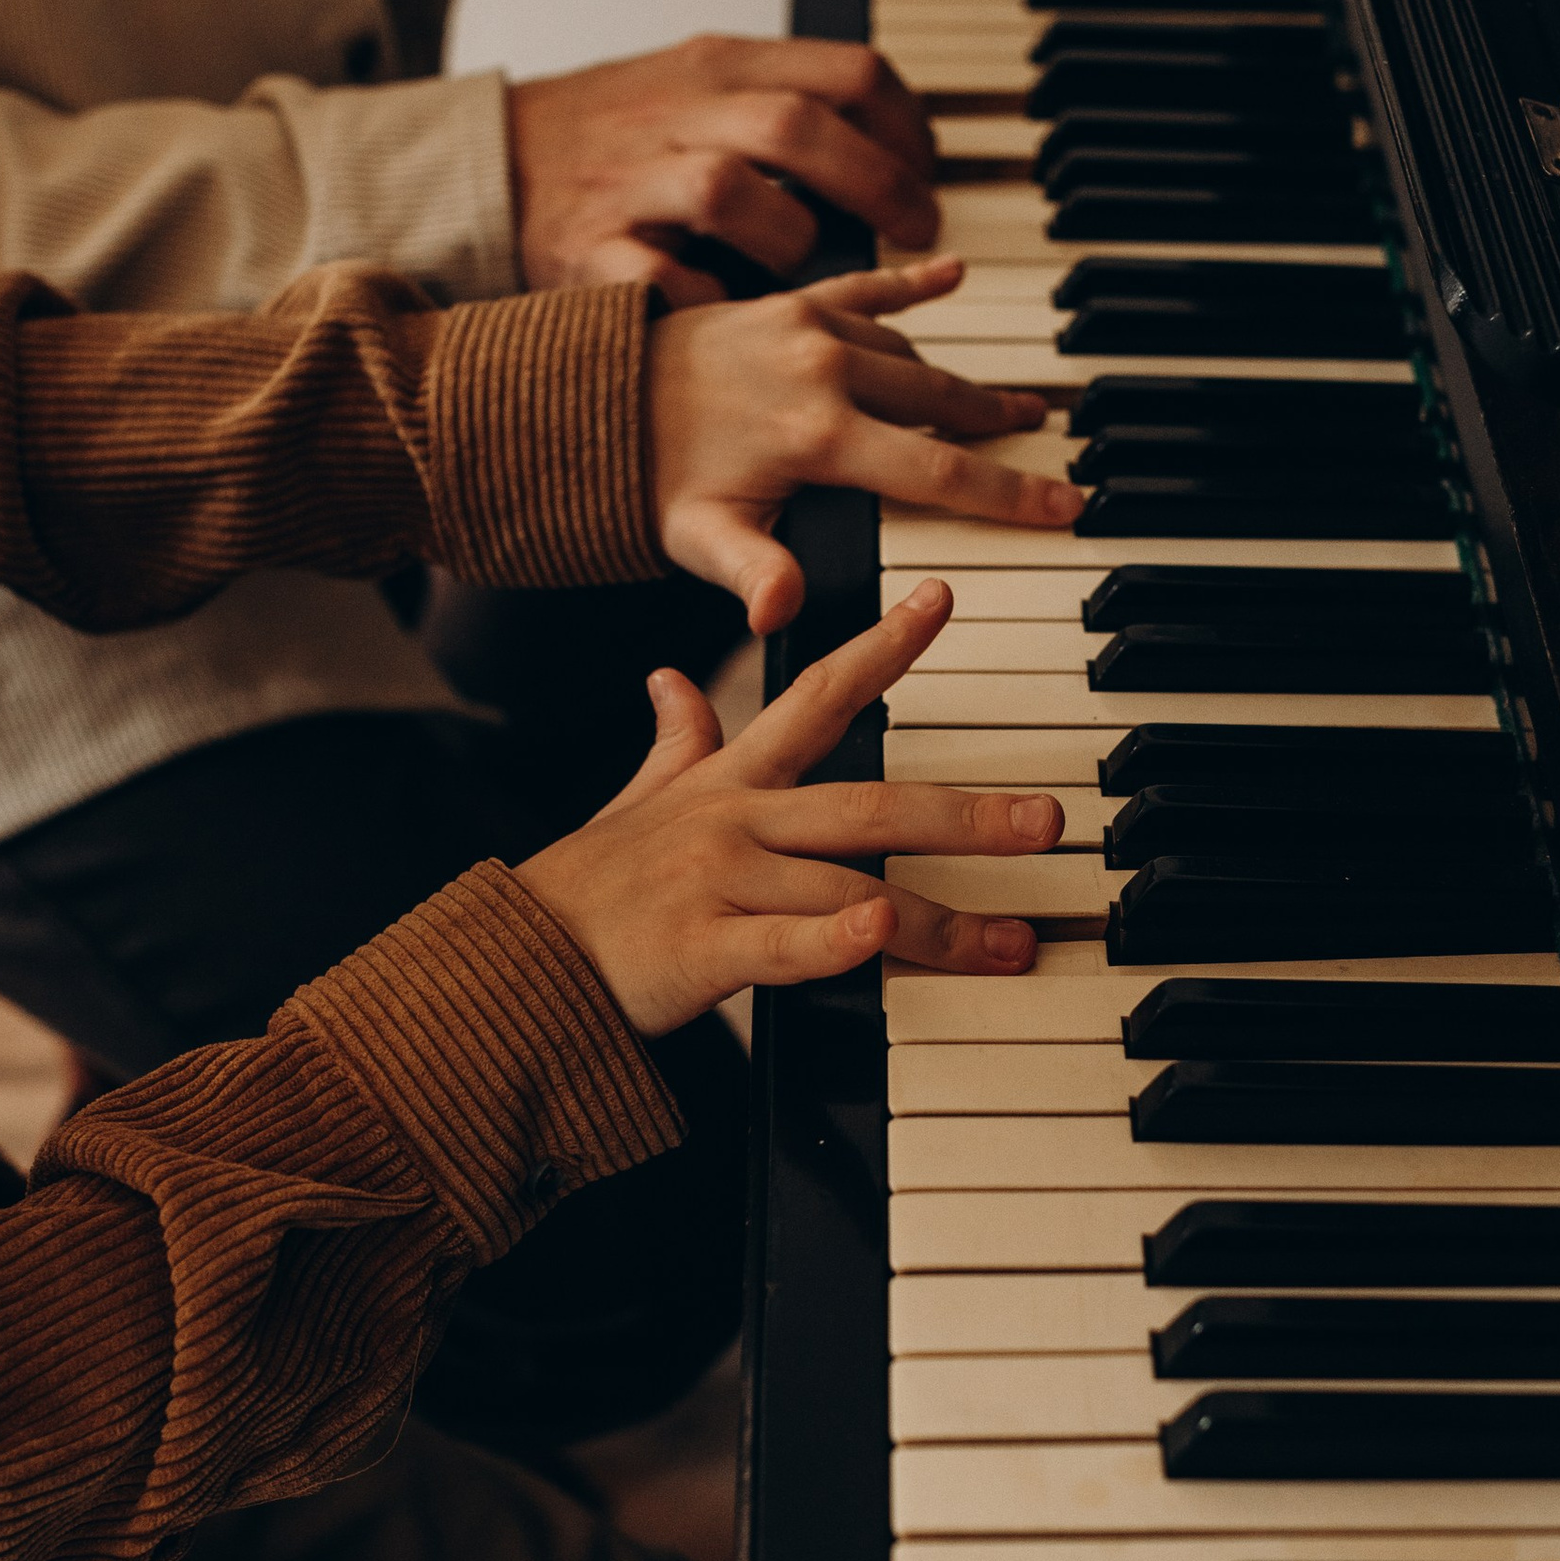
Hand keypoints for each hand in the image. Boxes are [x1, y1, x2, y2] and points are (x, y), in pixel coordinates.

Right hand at [507, 33, 938, 300]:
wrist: (490, 164)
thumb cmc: (619, 139)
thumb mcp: (699, 85)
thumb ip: (785, 101)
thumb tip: (897, 148)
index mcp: (716, 67)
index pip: (844, 71)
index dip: (906, 126)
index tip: (926, 173)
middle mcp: (674, 113)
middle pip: (796, 127)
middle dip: (874, 184)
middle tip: (909, 230)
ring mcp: (627, 181)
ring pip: (727, 189)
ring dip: (785, 236)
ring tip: (800, 264)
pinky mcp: (587, 249)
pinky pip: (660, 275)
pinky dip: (707, 298)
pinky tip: (729, 307)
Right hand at [517, 580, 1059, 1032]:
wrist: (512, 962)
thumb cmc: (589, 890)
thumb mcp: (636, 799)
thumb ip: (675, 741)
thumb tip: (672, 679)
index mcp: (729, 782)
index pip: (815, 696)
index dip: (880, 645)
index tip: (940, 598)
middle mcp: (733, 822)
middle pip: (866, 803)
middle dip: (965, 813)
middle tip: (1047, 822)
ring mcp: (718, 884)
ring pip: (846, 889)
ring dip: (937, 920)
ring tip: (1012, 944)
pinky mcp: (698, 952)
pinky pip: (778, 945)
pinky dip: (833, 942)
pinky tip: (878, 933)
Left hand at [649, 264, 1081, 633]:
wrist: (589, 398)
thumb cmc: (645, 478)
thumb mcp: (698, 539)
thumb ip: (752, 573)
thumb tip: (780, 612)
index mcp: (818, 437)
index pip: (938, 472)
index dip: (1008, 493)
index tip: (1064, 504)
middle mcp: (825, 373)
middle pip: (940, 402)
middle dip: (999, 424)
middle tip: (1048, 435)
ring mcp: (809, 330)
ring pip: (908, 355)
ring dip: (956, 378)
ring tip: (1000, 400)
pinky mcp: (788, 303)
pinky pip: (864, 287)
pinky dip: (911, 280)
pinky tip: (953, 271)